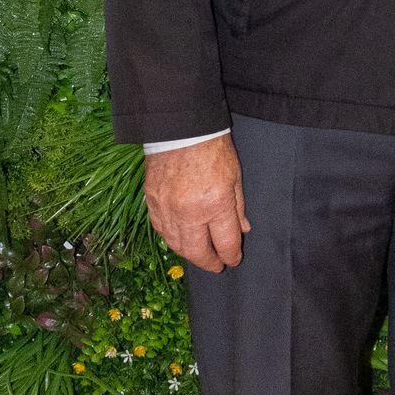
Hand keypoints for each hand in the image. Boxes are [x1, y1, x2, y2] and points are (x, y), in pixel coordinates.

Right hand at [145, 135, 248, 272]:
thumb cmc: (212, 148)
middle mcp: (189, 213)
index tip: (233, 260)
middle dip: (209, 262)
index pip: (225, 242)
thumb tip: (242, 230)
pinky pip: (161, 230)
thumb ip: (238, 207)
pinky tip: (180, 240)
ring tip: (199, 255)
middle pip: (198, 251)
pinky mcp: (152, 202)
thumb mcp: (235, 176)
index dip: (231, 255)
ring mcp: (167, 209)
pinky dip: (172, 239)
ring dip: (189, 254)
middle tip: (216, 266)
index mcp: (216, 205)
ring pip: (177, 245)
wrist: (180, 128)